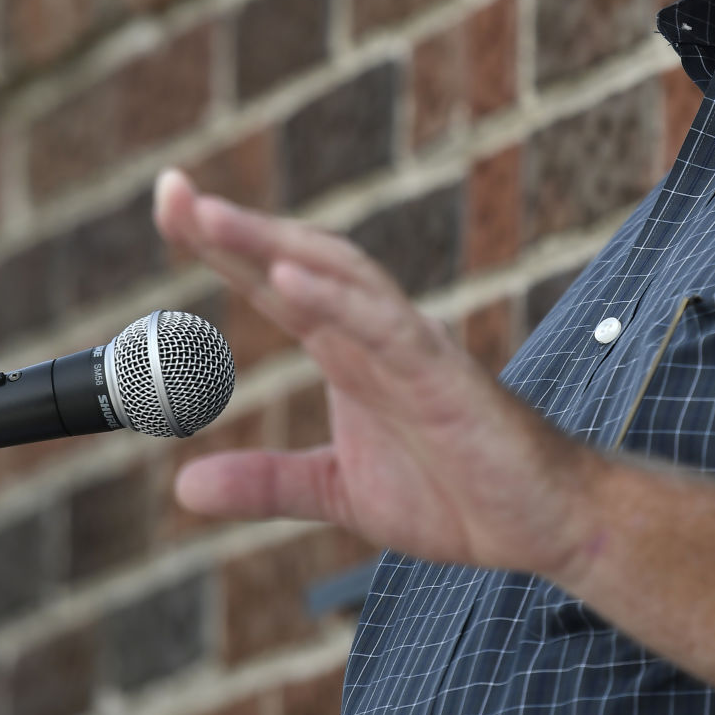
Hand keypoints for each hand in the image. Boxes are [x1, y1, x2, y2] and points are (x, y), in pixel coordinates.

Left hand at [153, 169, 600, 581]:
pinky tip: (286, 280)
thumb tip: (183, 486)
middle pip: (298, 260)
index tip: (171, 203)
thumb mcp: (340, 492)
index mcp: (348, 352)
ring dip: (272, 244)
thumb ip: (268, 482)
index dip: (222, 246)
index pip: (275, 283)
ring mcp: (409, 347)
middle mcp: (374, 334)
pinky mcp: (442, 374)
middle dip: (234, 227)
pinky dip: (334, 298)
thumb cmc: (458, 494)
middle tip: (172, 190)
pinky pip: (384, 326)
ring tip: (211, 219)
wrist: (543, 524)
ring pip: (338, 276)